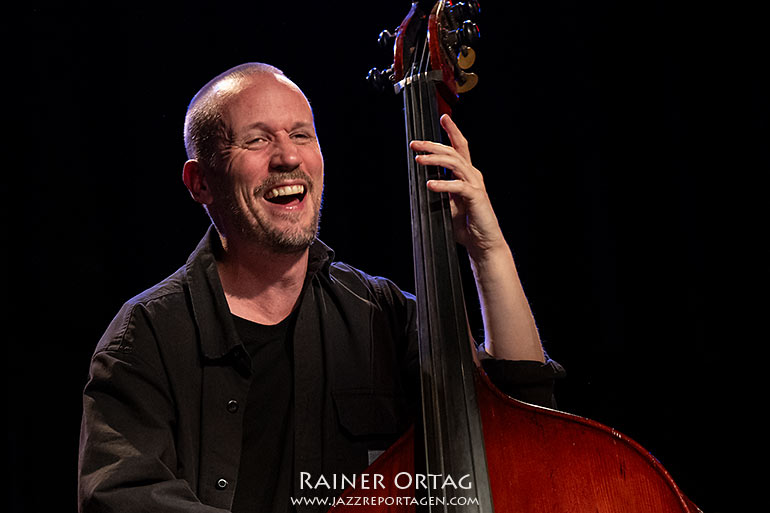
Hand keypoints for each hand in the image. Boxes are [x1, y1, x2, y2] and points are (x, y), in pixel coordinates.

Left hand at [409, 114, 505, 261]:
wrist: (483, 243)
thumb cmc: (467, 225)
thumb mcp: (450, 204)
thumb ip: (442, 191)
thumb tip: (426, 181)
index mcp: (467, 174)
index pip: (460, 147)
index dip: (452, 131)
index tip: (443, 117)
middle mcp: (473, 175)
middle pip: (453, 152)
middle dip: (433, 145)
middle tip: (415, 144)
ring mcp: (475, 185)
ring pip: (455, 164)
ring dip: (435, 160)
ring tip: (419, 160)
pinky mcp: (476, 197)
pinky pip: (458, 186)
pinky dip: (443, 185)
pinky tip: (430, 185)